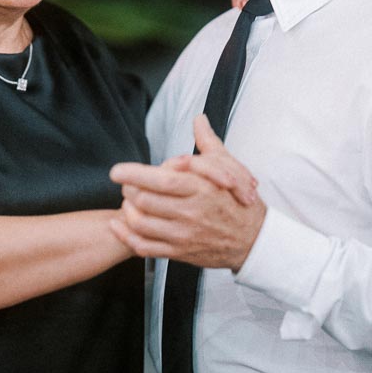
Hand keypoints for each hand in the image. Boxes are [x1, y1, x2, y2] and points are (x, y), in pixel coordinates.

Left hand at [108, 114, 266, 270]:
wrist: (253, 241)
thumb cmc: (238, 203)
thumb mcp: (229, 169)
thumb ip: (208, 143)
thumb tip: (199, 120)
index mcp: (201, 189)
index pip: (161, 180)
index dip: (133, 174)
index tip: (118, 171)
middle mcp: (191, 213)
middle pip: (145, 200)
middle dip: (129, 190)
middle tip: (127, 184)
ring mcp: (184, 235)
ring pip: (140, 223)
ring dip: (127, 211)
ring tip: (128, 202)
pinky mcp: (179, 252)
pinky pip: (144, 247)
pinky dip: (126, 236)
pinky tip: (119, 226)